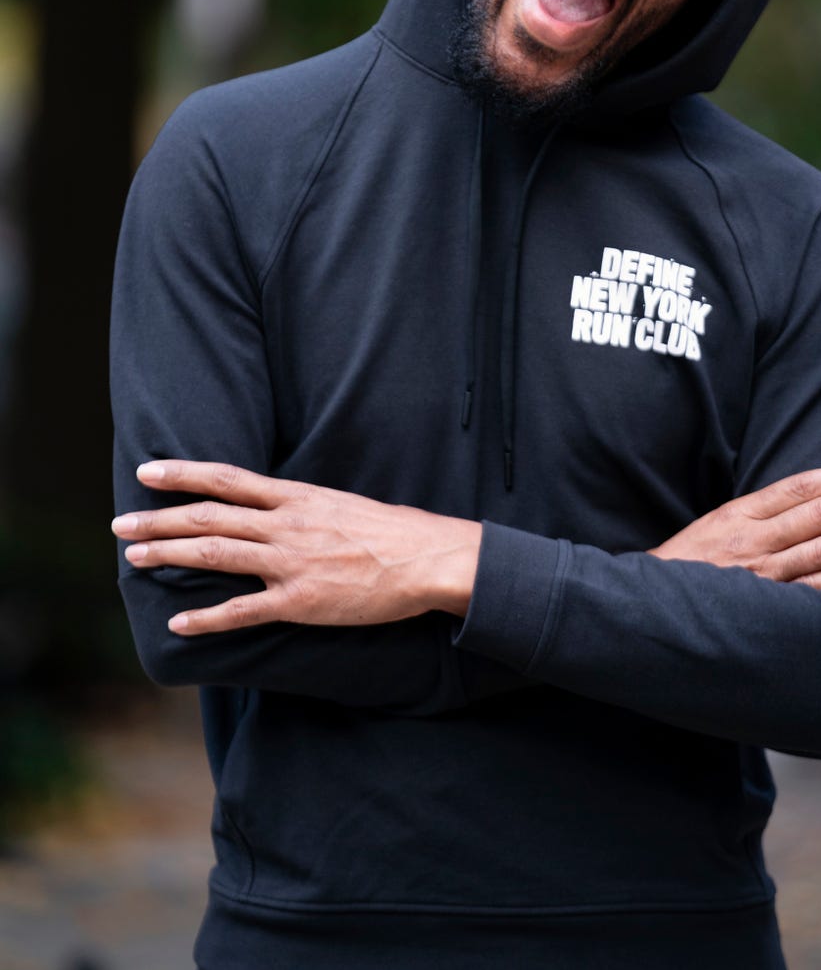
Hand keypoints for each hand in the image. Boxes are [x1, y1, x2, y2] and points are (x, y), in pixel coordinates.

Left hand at [112, 461, 481, 634]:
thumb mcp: (337, 503)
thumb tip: (263, 508)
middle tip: (120, 523)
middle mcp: (286, 524)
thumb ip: (297, 506)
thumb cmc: (388, 531)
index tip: (147, 471)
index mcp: (295, 497)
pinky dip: (206, 619)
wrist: (426, 558)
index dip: (183, 473)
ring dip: (170, 555)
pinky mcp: (301, 602)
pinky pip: (243, 611)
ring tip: (134, 558)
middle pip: (209, 517)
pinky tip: (177, 624)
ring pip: (216, 555)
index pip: (227, 479)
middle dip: (159, 520)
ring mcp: (291, 563)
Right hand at [650, 468, 820, 588]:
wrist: (647, 606)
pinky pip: (811, 589)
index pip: (802, 486)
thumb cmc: (687, 567)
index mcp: (740, 511)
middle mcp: (751, 537)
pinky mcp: (762, 605)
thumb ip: (759, 515)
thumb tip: (813, 504)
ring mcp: (757, 572)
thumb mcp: (716, 525)